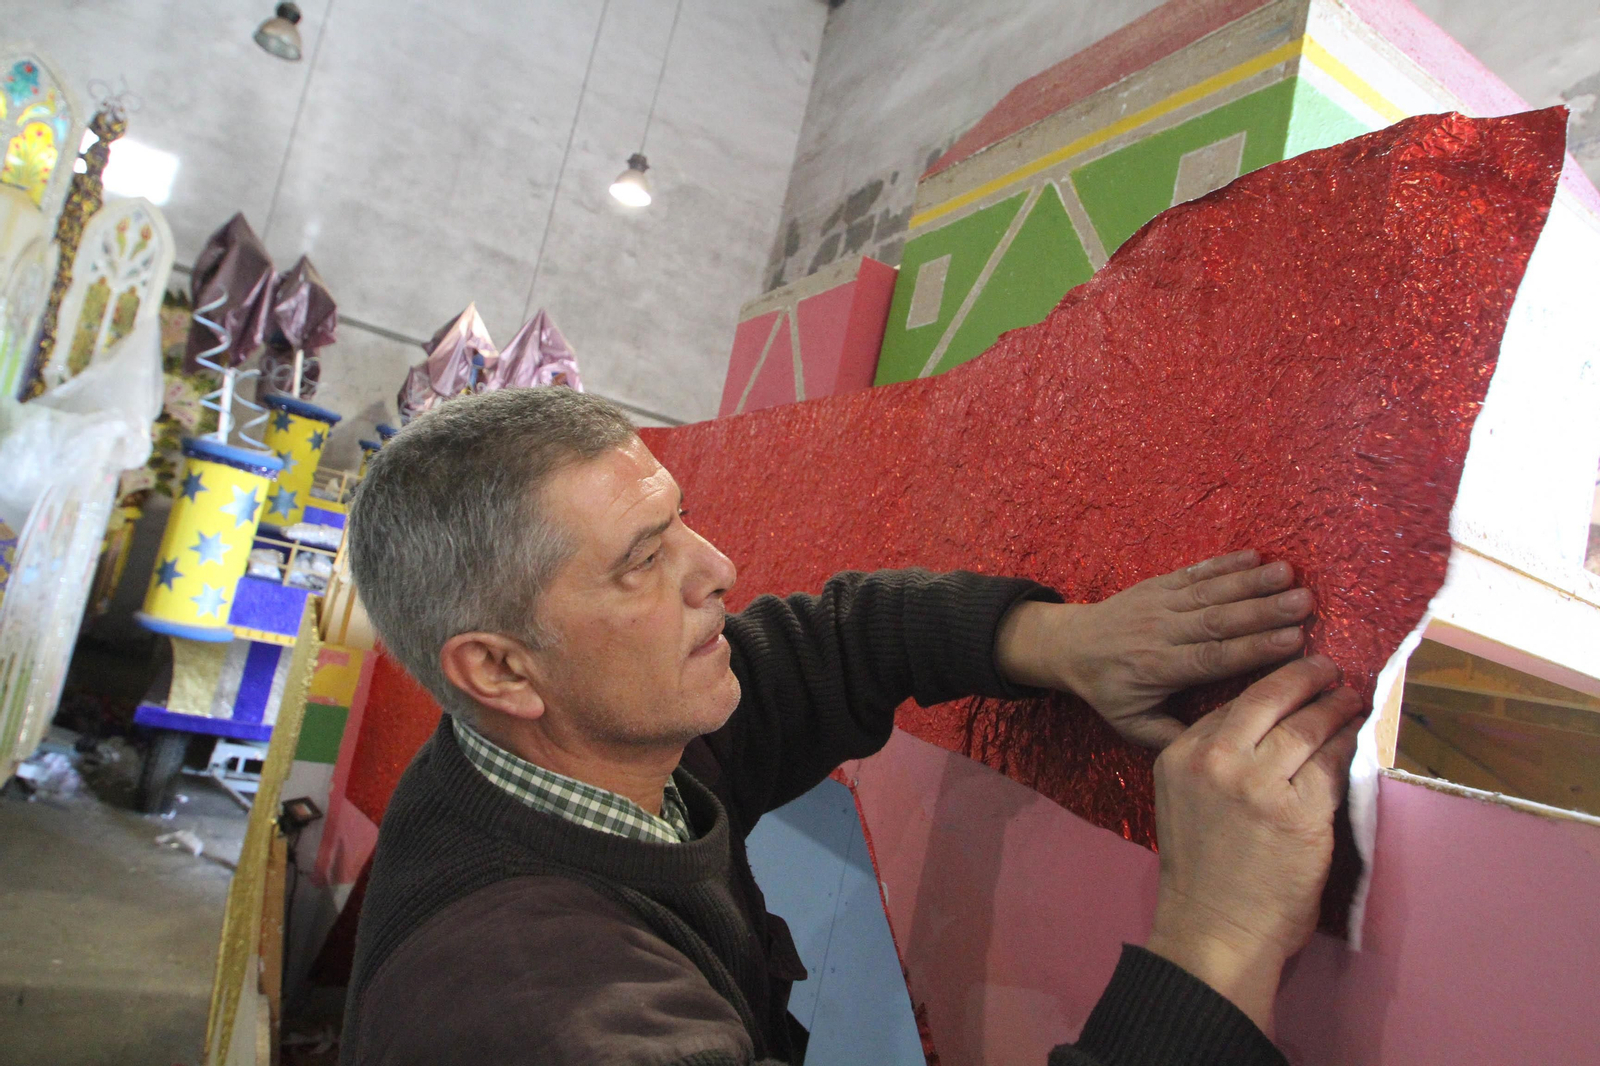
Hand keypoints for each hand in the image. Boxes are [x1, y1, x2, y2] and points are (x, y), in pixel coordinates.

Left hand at [996, 550, 1313, 745]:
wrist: (1070, 646)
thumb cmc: (1108, 690)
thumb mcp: (1131, 723)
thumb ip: (1171, 737)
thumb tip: (1219, 752)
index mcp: (1160, 668)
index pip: (1212, 658)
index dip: (1253, 648)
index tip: (1293, 641)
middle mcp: (1163, 632)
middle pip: (1219, 620)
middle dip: (1264, 610)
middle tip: (1306, 603)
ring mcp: (1161, 603)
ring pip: (1211, 592)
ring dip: (1252, 581)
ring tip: (1290, 575)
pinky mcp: (1160, 583)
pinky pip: (1195, 572)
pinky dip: (1225, 563)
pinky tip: (1256, 556)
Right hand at [1143, 655, 1363, 1036]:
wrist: (1214, 930)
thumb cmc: (1202, 873)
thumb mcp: (1185, 800)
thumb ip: (1212, 762)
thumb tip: (1263, 730)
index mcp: (1179, 755)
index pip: (1231, 704)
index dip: (1267, 687)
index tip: (1288, 677)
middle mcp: (1214, 760)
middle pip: (1267, 698)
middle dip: (1303, 675)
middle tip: (1326, 666)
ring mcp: (1257, 783)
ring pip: (1306, 726)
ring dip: (1334, 706)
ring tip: (1350, 697)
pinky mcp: (1298, 810)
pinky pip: (1333, 763)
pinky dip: (1350, 743)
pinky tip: (1360, 733)